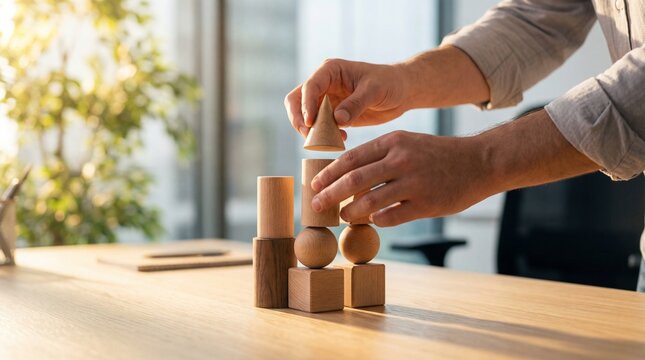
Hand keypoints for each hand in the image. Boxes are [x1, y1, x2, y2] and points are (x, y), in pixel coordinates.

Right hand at [284, 58, 412, 137]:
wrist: (402, 92)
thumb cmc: (390, 83)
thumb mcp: (375, 90)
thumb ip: (356, 103)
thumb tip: (336, 119)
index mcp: (330, 71)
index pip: (310, 87)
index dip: (306, 105)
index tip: (310, 123)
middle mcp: (324, 84)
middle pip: (296, 101)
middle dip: (299, 119)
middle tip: (309, 136)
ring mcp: (326, 100)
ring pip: (304, 116)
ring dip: (311, 131)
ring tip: (327, 141)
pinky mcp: (332, 115)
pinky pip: (319, 127)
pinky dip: (324, 136)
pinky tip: (341, 139)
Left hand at [309, 130, 495, 226]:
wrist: (478, 162)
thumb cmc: (436, 154)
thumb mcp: (406, 143)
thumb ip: (379, 157)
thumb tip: (347, 177)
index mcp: (392, 142)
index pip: (351, 158)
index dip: (328, 173)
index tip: (314, 184)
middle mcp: (401, 160)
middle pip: (354, 180)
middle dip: (330, 194)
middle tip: (316, 206)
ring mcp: (414, 182)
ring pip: (370, 201)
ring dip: (351, 212)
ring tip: (342, 217)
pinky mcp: (426, 204)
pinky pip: (392, 217)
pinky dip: (377, 221)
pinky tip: (372, 222)